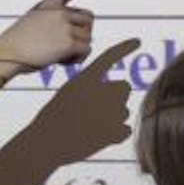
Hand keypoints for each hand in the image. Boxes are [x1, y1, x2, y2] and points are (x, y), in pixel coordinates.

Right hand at [0, 0, 102, 71]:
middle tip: (65, 46)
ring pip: (88, 37)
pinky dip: (78, 59)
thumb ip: (52, 24)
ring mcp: (64, 25)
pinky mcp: (69, 42)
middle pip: (88, 19)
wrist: (6, 54)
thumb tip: (75, 38)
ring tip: (57, 55)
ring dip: (78, 49)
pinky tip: (62, 61)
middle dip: (82, 33)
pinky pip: (86, 50)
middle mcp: (59, 12)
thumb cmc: (15, 46)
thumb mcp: (31, 25)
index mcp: (48, 5)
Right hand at [28, 38, 137, 164]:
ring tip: (91, 127)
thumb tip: (114, 90)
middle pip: (123, 88)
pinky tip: (98, 138)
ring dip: (113, 119)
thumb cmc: (53, 119)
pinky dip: (116, 135)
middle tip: (95, 111)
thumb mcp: (68, 95)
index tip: (138, 41)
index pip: (107, 59)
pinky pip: (125, 130)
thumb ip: (90, 89)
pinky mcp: (112, 132)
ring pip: (124, 111)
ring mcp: (106, 112)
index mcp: (84, 80)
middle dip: (115, 97)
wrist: (46, 143)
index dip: (123, 48)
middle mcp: (97, 91)